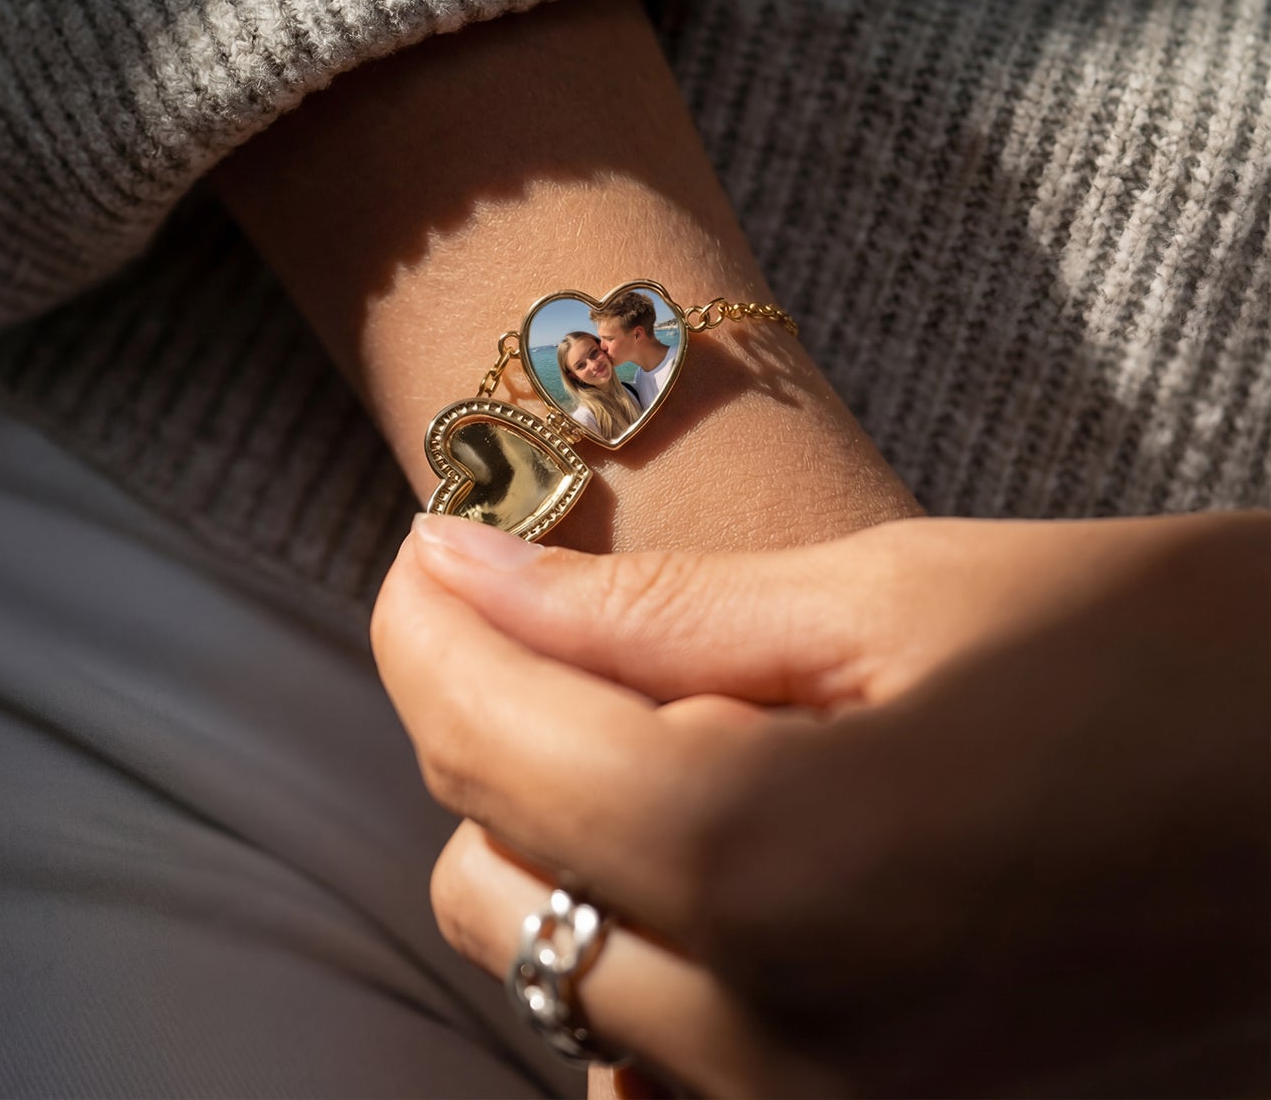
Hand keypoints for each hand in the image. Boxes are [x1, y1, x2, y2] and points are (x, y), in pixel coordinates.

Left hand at [373, 511, 1269, 1095]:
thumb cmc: (1172, 654)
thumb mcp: (900, 591)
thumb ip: (649, 611)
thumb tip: (460, 571)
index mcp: (775, 871)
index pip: (483, 746)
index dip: (424, 623)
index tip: (432, 549)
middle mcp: (779, 1059)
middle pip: (489, 891)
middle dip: (506, 740)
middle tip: (608, 633)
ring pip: (566, 989)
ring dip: (582, 849)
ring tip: (715, 733)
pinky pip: (675, 1067)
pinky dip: (667, 951)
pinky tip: (765, 851)